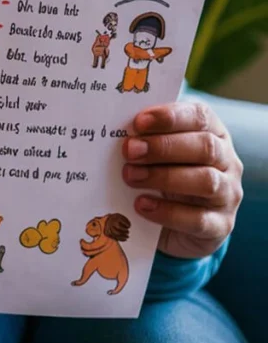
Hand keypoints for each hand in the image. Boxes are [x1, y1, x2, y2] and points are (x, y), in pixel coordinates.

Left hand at [122, 101, 243, 258]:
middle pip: (205, 147)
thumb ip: (145, 138)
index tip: (139, 122)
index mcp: (213, 133)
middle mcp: (227, 161)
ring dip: (164, 177)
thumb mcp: (156, 153)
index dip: (170, 117)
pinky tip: (141, 205)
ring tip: (130, 176)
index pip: (200, 116)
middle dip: (164, 147)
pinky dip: (168, 212)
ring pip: (206, 182)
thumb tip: (114, 128)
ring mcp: (228, 194)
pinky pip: (198, 220)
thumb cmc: (162, 174)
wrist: (175, 225)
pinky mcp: (220, 226)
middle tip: (129, 150)